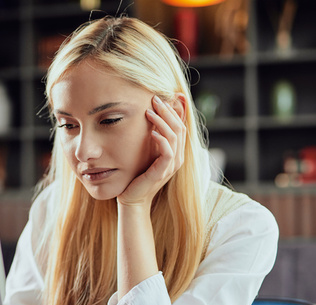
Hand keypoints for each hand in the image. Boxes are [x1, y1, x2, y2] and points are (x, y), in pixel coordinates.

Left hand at [117, 93, 186, 208]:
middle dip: (168, 111)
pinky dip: (161, 140)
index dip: (178, 110)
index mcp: (176, 152)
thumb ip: (153, 138)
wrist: (133, 198)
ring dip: (162, 122)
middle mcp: (177, 158)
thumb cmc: (137, 175)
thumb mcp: (147, 153)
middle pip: (180, 128)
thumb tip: (151, 118)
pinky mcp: (162, 172)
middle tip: (155, 99)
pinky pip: (167, 152)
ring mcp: (171, 166)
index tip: (170, 94)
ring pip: (174, 137)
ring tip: (150, 111)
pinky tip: (151, 132)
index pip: (182, 126)